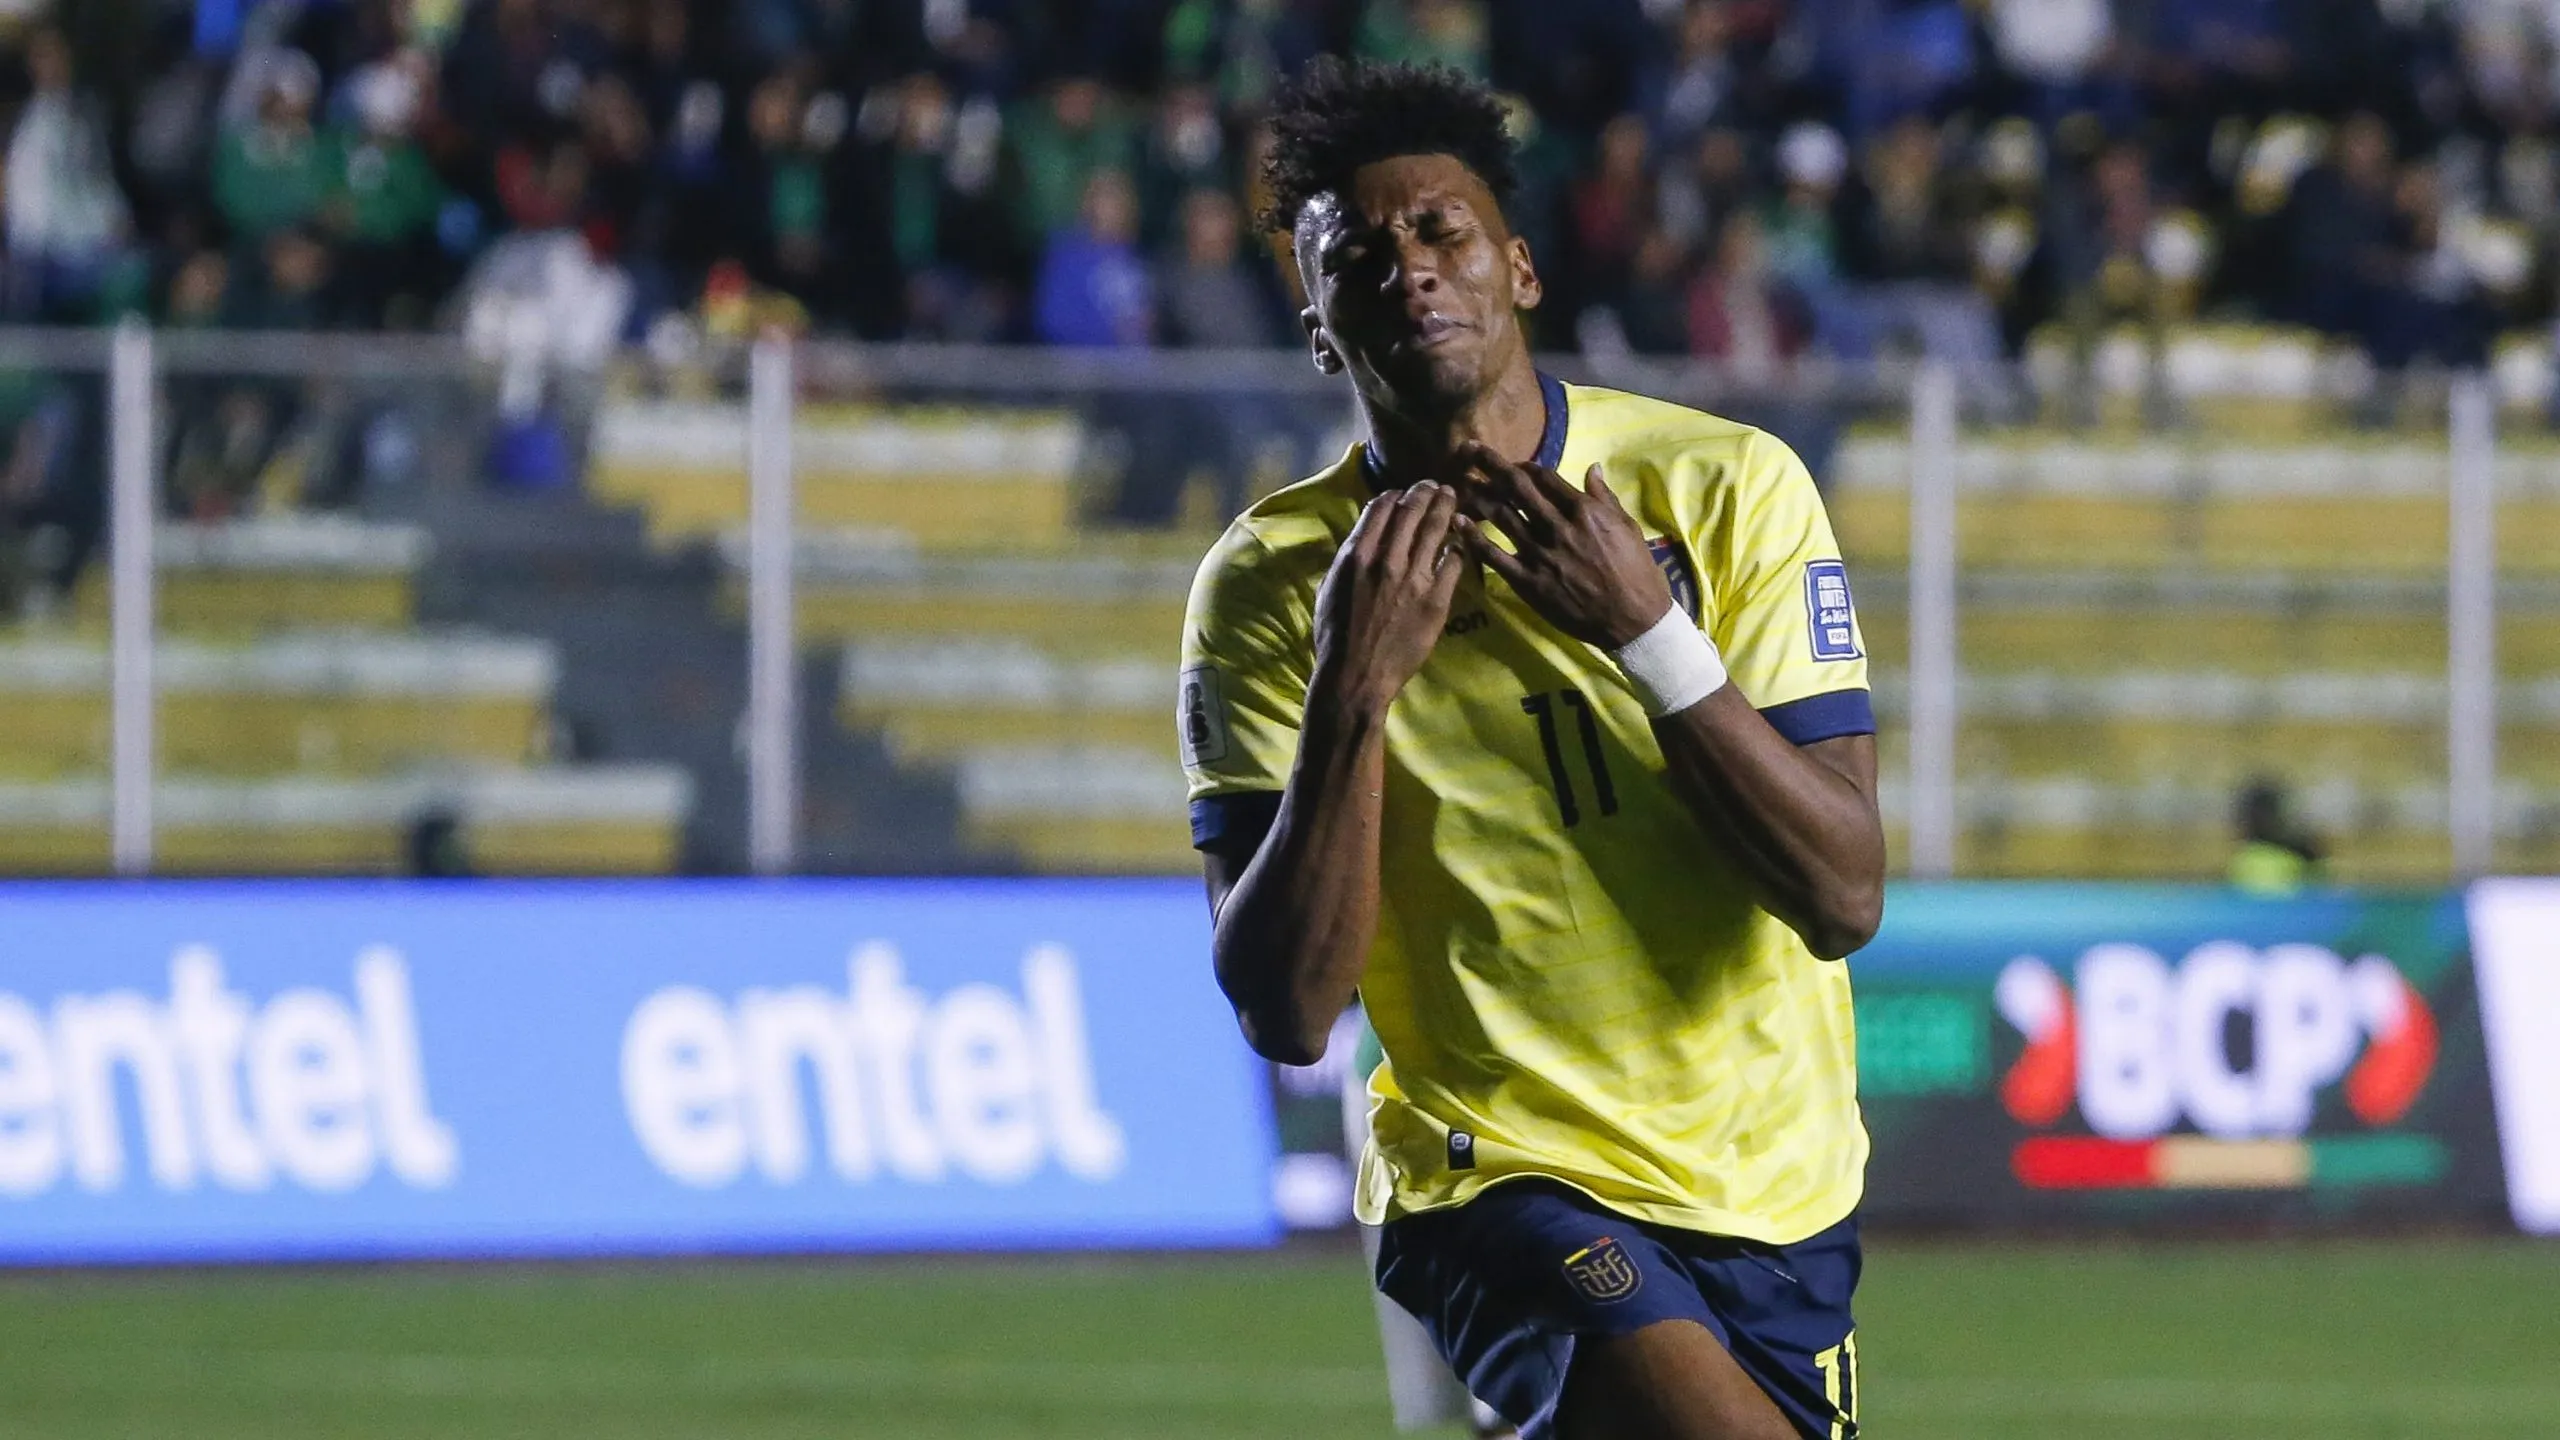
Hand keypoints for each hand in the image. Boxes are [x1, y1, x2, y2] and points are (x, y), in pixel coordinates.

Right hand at [1311, 480, 1467, 715]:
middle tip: (1434, 485)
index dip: (1394, 495)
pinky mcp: (1437, 600)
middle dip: (1424, 492)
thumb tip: (1364, 540)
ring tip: (1451, 496)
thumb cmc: (1335, 636)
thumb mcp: (1330, 588)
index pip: (1381, 508)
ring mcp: (1415, 579)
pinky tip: (1459, 542)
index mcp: (1356, 555)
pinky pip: (1453, 562)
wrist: (1356, 676)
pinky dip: (1456, 548)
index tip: (1402, 493)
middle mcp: (1387, 559)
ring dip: (1445, 508)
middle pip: (1412, 511)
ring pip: (1436, 529)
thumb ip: (1349, 559)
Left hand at [1454, 446, 1674, 649]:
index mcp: (1583, 510)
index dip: (1523, 465)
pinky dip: (1474, 538)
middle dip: (1490, 465)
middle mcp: (1557, 527)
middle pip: (1516, 488)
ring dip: (1477, 495)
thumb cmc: (1636, 572)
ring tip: (1457, 481)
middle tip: (1468, 449)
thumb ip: (1604, 496)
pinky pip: (1494, 556)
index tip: (1510, 464)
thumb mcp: (1627, 526)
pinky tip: (1457, 523)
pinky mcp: (1528, 582)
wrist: (1632, 619)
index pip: (1544, 477)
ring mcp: (1540, 554)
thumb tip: (1592, 467)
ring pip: (1500, 516)